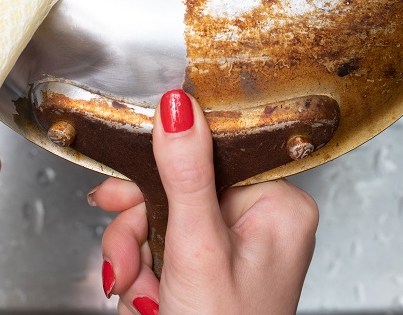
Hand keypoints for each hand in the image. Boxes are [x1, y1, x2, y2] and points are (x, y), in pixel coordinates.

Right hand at [92, 90, 318, 314]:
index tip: (123, 182)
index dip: (159, 168)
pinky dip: (144, 270)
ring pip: (164, 216)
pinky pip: (165, 245)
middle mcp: (264, 220)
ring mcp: (238, 246)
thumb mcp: (196, 248)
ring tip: (135, 286)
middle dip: (140, 222)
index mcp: (279, 204)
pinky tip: (143, 295)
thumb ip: (184, 173)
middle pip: (181, 185)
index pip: (210, 152)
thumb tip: (177, 106)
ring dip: (134, 251)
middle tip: (124, 248)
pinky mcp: (214, 268)